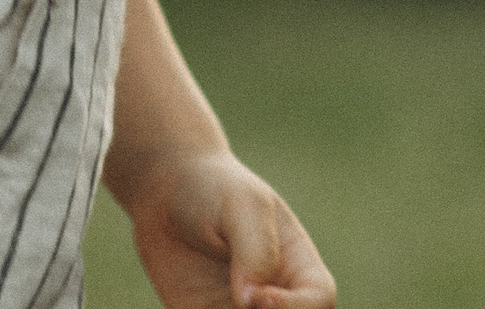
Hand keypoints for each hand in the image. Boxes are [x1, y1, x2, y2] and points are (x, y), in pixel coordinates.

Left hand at [122, 146, 334, 308]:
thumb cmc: (213, 188)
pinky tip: (189, 306)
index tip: (257, 297)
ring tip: (211, 305)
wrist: (164, 192)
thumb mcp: (241, 204)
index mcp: (298, 266)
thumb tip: (249, 302)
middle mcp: (274, 299)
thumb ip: (254, 249)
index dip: (295, 308)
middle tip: (236, 305)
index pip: (320, 300)